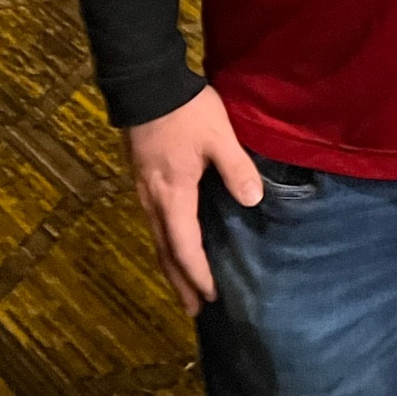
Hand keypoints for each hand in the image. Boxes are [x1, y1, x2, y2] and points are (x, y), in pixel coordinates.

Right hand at [125, 85, 261, 314]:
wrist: (147, 84)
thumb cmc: (185, 111)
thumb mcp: (218, 136)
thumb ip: (236, 168)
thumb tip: (253, 201)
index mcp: (172, 195)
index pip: (185, 247)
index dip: (198, 273)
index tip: (212, 296)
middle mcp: (153, 201)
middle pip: (165, 252)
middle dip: (180, 282)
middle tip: (193, 311)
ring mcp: (144, 191)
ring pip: (157, 239)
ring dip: (172, 265)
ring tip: (183, 287)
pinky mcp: (143, 180)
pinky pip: (154, 224)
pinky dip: (166, 244)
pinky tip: (175, 244)